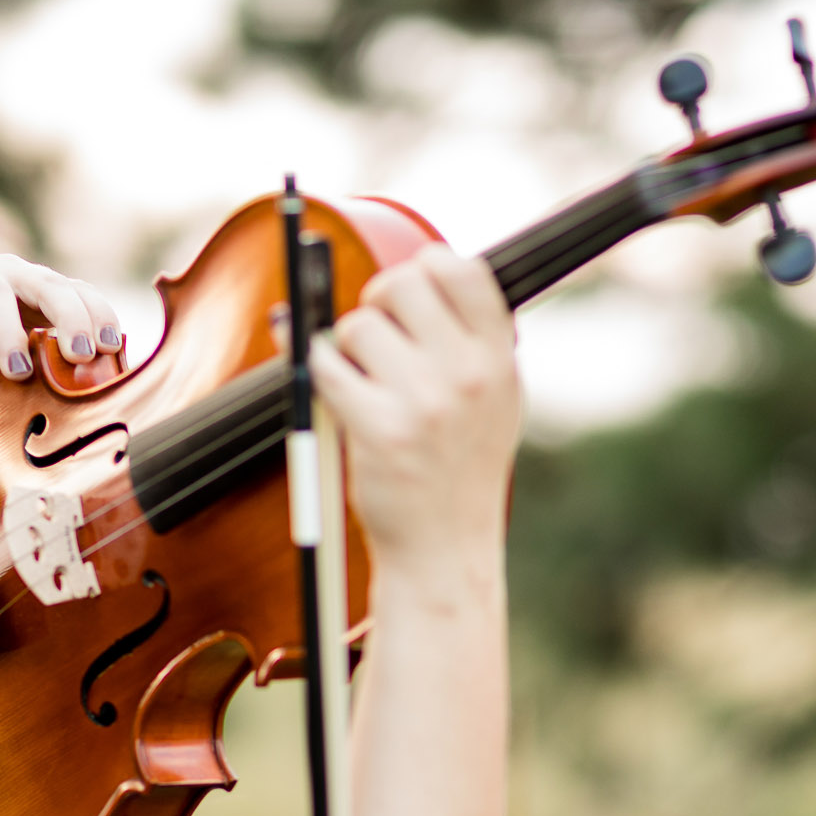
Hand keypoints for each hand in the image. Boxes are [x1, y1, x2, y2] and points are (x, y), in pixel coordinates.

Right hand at [0, 253, 122, 380]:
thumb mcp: (3, 364)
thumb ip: (38, 372)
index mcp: (32, 289)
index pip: (76, 291)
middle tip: (80, 355)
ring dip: (11, 334)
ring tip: (19, 373)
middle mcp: (4, 272)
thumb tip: (87, 409)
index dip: (98, 314)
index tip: (112, 349)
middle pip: (46, 283)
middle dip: (69, 317)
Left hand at [305, 247, 521, 580]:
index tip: (411, 291)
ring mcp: (425, 403)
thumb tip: (408, 269)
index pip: (464, 271)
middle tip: (375, 333)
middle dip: (377, 300)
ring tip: (363, 381)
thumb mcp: (493, 401)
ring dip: (347, 346)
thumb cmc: (459, 470)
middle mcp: (468, 377)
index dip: (428, 266)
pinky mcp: (379, 431)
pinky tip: (327, 383)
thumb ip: (467, 340)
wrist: (445, 549)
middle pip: (402, 284)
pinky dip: (316, 366)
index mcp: (498, 362)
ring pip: (358, 326)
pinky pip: (326, 366)